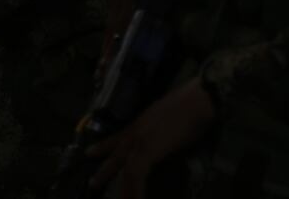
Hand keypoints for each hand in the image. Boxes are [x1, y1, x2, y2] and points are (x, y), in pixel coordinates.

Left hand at [84, 77, 215, 196]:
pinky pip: (135, 175)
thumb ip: (161, 128)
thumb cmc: (191, 104)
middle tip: (93, 182)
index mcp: (142, 122)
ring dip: (122, 187)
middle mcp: (137, 131)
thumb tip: (164, 138)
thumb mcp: (169, 116)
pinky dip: (135, 190)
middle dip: (105, 169)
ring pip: (125, 168)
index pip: (119, 136)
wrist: (197, 100)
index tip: (91, 152)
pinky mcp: (147, 152)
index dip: (105, 145)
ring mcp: (140, 141)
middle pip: (117, 153)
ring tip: (116, 196)